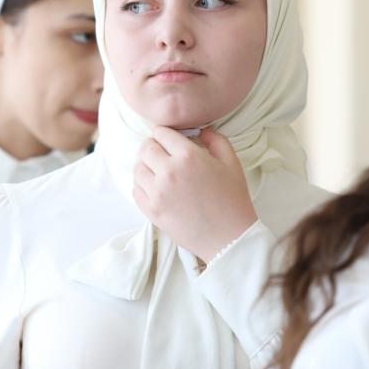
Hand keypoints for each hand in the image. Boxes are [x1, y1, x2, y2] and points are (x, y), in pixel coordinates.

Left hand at [133, 126, 256, 262]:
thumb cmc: (233, 200)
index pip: (161, 133)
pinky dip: (142, 185)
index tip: (165, 137)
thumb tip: (201, 130)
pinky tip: (155, 187)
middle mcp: (168, 172)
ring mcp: (157, 193)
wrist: (229, 238)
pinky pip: (135, 190)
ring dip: (146, 166)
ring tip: (158, 171)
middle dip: (153, 147)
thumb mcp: (232, 163)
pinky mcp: (151, 211)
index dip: (163, 132)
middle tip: (162, 153)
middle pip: (145, 148)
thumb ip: (216, 140)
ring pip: (137, 168)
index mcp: (188, 156)